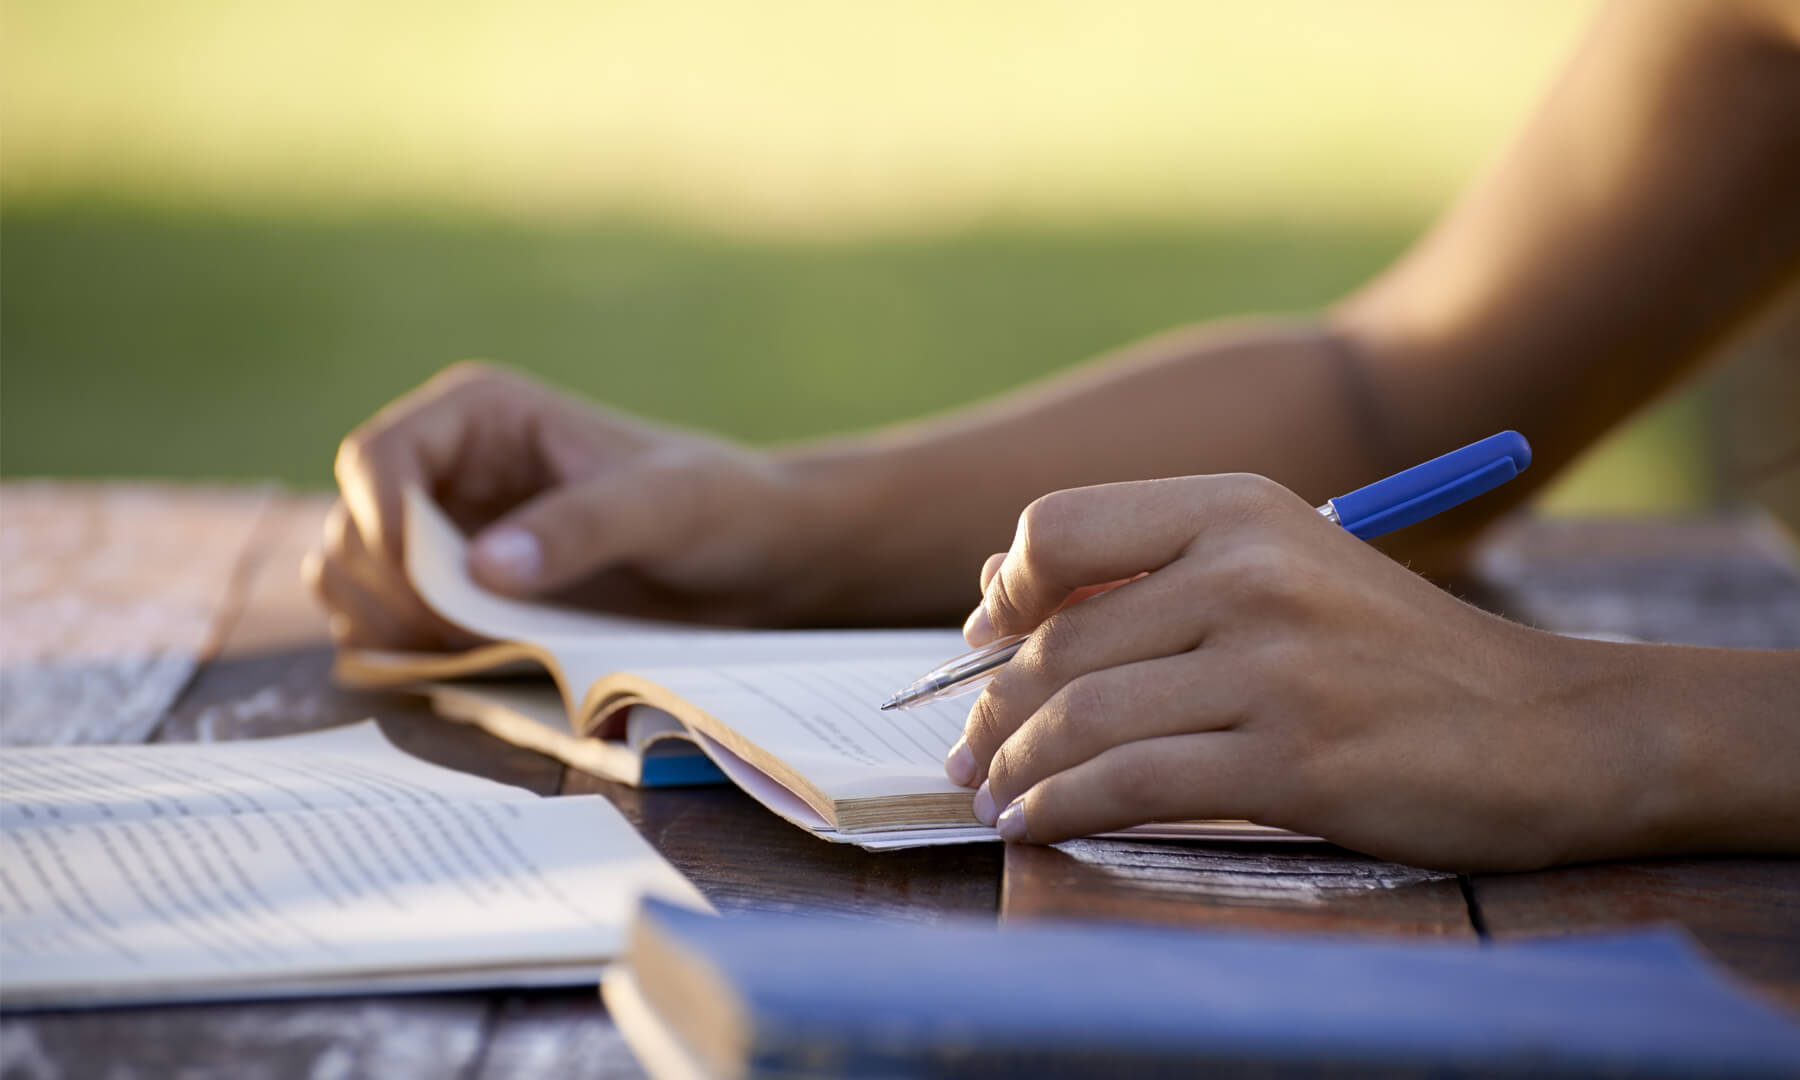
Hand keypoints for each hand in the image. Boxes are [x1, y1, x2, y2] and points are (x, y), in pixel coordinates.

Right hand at [304, 362, 835, 648]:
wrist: (755, 560)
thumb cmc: (718, 507)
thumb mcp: (662, 508)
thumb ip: (580, 530)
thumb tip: (483, 568)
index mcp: (479, 416)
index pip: (377, 459)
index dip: (379, 524)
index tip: (429, 588)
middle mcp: (446, 470)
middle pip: (354, 531)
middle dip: (387, 592)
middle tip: (458, 638)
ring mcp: (446, 536)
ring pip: (355, 584)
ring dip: (387, 629)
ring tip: (467, 653)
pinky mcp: (460, 596)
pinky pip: (392, 628)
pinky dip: (407, 655)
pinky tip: (466, 667)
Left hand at [943, 473, 1644, 871]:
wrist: (1547, 727)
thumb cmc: (1394, 653)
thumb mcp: (1286, 566)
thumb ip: (1155, 570)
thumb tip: (998, 595)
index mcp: (1239, 508)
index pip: (1059, 528)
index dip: (1005, 592)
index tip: (984, 644)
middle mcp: (1249, 571)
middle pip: (1059, 642)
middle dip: (994, 709)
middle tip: (969, 750)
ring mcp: (1273, 666)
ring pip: (1083, 717)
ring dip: (1016, 768)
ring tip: (992, 794)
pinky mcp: (1293, 760)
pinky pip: (1130, 786)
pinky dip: (1062, 810)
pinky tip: (1035, 825)